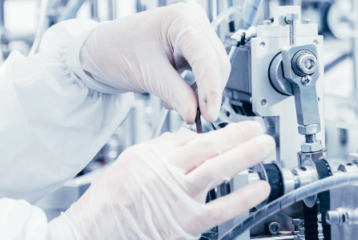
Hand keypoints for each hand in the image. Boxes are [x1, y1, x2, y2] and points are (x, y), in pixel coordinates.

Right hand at [60, 121, 273, 239]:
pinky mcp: (185, 223)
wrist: (92, 231)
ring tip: (265, 147)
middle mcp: (167, 173)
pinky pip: (220, 208)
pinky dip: (243, 197)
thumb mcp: (130, 163)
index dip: (219, 132)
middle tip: (259, 128)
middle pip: (209, 147)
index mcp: (153, 156)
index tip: (237, 128)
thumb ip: (159, 149)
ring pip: (218, 170)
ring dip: (246, 156)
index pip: (192, 138)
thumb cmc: (107, 202)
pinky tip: (260, 188)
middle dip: (239, 136)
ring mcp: (177, 198)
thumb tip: (184, 137)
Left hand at [79, 3, 228, 121]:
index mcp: (182, 18)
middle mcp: (193, 20)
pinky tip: (178, 97)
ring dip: (202, 92)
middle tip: (197, 117)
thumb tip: (195, 113)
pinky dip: (196, 88)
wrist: (100, 50)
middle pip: (215, 62)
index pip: (206, 57)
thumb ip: (175, 93)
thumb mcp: (146, 74)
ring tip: (182, 107)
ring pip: (213, 68)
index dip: (211, 88)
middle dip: (208, 92)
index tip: (210, 114)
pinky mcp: (191, 46)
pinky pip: (204, 70)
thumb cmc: (116, 50)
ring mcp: (194, 31)